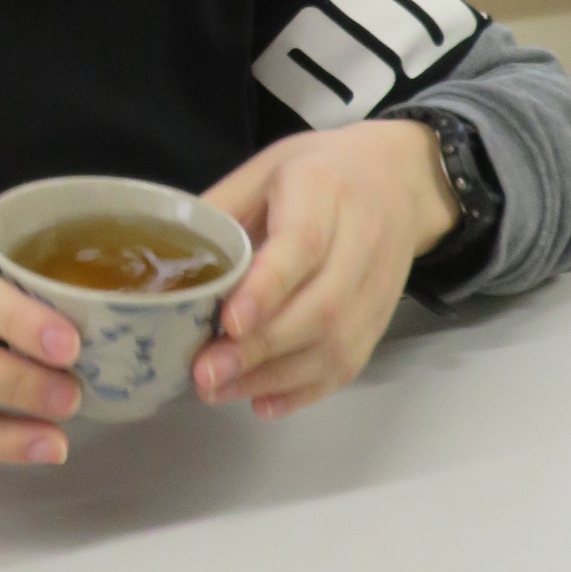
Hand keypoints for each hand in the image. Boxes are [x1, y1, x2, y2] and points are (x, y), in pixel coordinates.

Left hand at [193, 119, 457, 419]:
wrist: (400, 179)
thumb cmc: (317, 171)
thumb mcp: (263, 170)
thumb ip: (221, 211)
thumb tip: (170, 262)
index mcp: (322, 189)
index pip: (302, 246)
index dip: (267, 289)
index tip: (229, 322)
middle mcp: (361, 239)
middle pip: (320, 307)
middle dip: (260, 348)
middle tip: (204, 372)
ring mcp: (377, 285)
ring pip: (336, 345)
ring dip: (275, 377)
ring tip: (220, 389)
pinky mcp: (382, 318)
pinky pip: (349, 364)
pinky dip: (304, 390)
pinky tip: (261, 401)